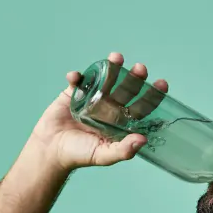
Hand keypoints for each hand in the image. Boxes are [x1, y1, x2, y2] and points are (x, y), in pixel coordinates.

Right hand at [28, 51, 168, 171]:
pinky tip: (75, 77)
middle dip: (135, 78)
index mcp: (121, 122)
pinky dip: (76, 77)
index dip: (152, 95)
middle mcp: (110, 108)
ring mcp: (92, 98)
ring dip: (112, 68)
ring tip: (116, 58)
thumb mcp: (104, 155)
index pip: (141, 106)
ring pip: (106, 79)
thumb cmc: (79, 154)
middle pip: (127, 89)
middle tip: (141, 69)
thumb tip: (143, 140)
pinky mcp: (73, 94)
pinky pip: (78, 81)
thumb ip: (123, 150)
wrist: (51, 151)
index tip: (162, 83)